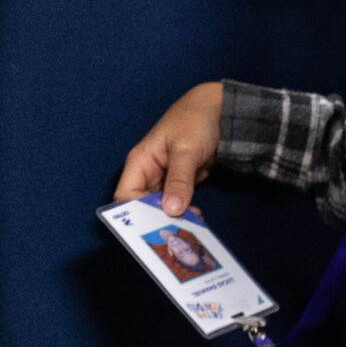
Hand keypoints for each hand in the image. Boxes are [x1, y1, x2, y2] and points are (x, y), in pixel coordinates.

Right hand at [116, 82, 222, 216]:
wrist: (219, 113)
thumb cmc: (194, 122)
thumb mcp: (185, 150)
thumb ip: (179, 180)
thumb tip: (171, 210)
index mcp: (140, 163)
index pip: (125, 196)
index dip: (134, 213)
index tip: (154, 226)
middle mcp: (148, 175)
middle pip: (142, 207)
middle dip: (155, 221)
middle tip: (174, 233)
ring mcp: (164, 181)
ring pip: (160, 209)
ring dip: (172, 220)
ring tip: (189, 229)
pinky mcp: (180, 186)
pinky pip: (176, 205)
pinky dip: (184, 214)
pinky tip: (196, 222)